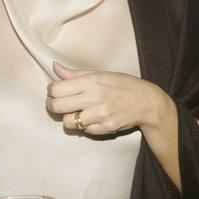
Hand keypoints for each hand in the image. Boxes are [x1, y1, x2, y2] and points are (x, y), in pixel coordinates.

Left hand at [46, 63, 168, 134]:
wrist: (147, 102)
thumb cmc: (123, 85)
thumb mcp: (101, 74)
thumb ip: (76, 74)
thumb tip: (55, 67)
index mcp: (91, 82)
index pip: (57, 89)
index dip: (51, 90)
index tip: (55, 91)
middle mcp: (93, 98)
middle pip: (57, 106)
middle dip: (53, 105)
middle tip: (57, 103)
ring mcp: (99, 115)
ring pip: (67, 122)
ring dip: (69, 118)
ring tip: (76, 112)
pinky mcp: (104, 128)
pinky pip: (83, 130)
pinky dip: (84, 125)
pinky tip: (91, 118)